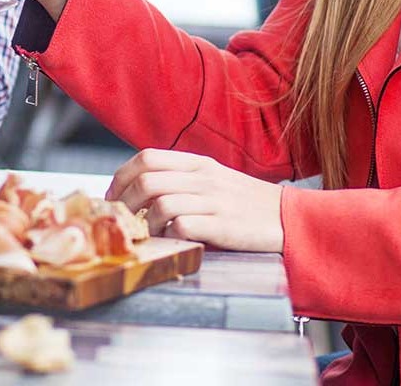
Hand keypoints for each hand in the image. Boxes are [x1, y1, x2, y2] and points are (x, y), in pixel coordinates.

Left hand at [106, 149, 283, 252]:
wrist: (286, 217)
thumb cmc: (244, 203)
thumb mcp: (212, 180)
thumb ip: (180, 180)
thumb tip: (138, 191)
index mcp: (197, 163)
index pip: (147, 158)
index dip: (122, 177)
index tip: (114, 197)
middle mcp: (203, 178)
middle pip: (147, 180)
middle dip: (126, 202)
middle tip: (124, 221)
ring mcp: (213, 200)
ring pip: (161, 204)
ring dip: (147, 224)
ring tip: (152, 236)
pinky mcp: (223, 225)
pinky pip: (182, 226)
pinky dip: (170, 236)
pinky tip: (173, 242)